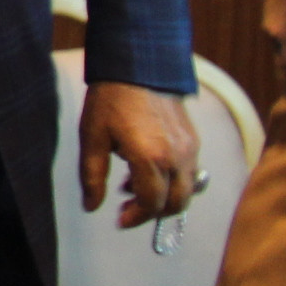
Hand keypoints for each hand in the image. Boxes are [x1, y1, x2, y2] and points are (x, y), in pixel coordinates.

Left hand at [79, 81, 203, 224]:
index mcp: (151, 158)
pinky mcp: (194, 141)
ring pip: (187, 191)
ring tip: (132, 185)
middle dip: (152, 213)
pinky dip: (173, 182)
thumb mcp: (92, 137)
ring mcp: (190, 149)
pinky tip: (148, 169)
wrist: (138, 66)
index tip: (120, 219)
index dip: (136, 217)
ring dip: (164, 198)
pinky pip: (190, 173)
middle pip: (176, 204)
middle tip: (127, 208)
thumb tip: (92, 207)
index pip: (152, 204)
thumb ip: (93, 176)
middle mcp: (177, 157)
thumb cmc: (110, 100)